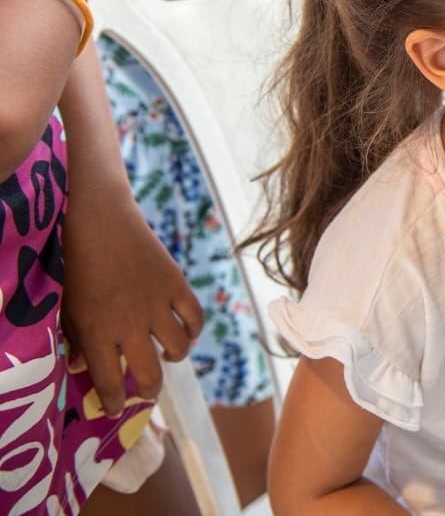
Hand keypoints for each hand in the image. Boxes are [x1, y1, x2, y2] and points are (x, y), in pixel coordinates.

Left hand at [61, 180, 203, 416]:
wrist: (99, 220)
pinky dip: (193, 330)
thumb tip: (81, 367)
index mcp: (97, 333)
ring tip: (166, 354)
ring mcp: (157, 304)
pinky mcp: (176, 284)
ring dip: (174, 357)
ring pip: (179, 348)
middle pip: (151, 374)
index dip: (114, 402)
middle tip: (145, 391)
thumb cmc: (74, 264)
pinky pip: (195, 317)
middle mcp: (130, 324)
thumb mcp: (66, 307)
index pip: (109, 382)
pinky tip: (184, 331)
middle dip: (148, 390)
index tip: (115, 408)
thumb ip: (75, 340)